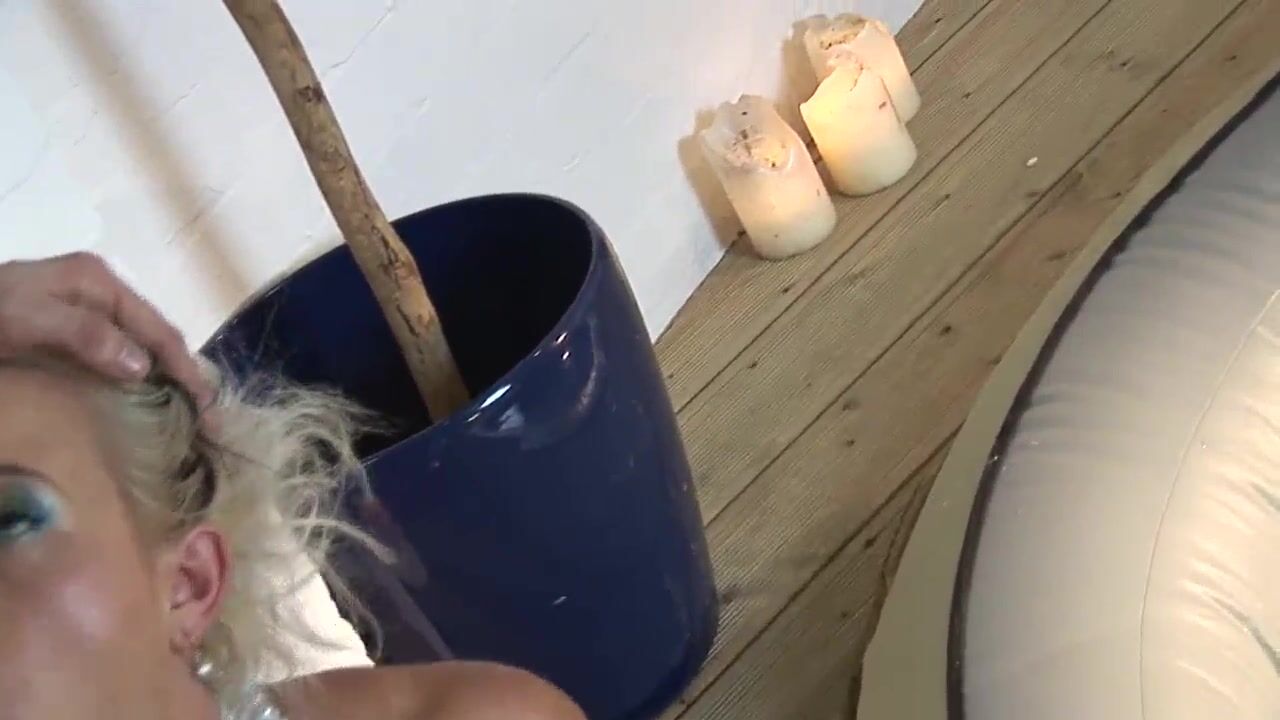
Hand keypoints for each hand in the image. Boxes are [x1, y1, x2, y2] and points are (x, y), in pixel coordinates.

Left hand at [0, 252, 213, 407]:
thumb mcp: (26, 318)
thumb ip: (85, 335)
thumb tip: (143, 366)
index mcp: (98, 282)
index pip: (158, 329)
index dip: (187, 369)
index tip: (208, 410)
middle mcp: (98, 294)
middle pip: (155, 338)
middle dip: (184, 377)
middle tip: (207, 423)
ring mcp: (83, 313)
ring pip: (138, 350)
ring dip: (164, 383)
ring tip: (186, 418)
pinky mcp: (67, 336)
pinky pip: (114, 359)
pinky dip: (136, 382)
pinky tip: (144, 404)